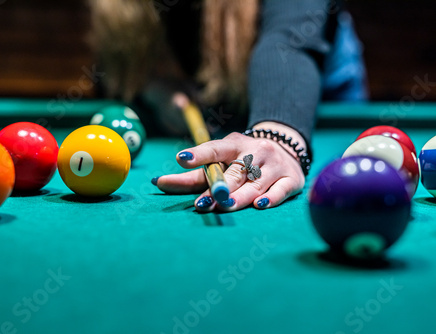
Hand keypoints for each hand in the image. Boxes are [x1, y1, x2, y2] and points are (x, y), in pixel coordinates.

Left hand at [154, 130, 305, 211]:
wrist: (287, 149)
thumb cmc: (244, 160)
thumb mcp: (222, 161)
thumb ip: (194, 175)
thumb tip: (158, 183)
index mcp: (236, 144)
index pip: (216, 148)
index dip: (199, 154)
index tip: (181, 159)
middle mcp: (257, 151)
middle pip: (235, 172)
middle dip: (218, 187)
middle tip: (202, 203)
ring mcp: (275, 165)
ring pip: (255, 184)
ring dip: (238, 197)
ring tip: (223, 206)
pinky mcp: (292, 179)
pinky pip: (280, 190)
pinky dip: (270, 198)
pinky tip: (259, 205)